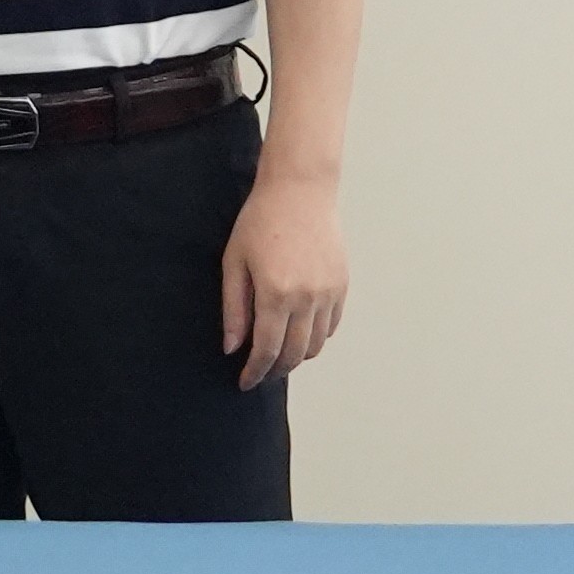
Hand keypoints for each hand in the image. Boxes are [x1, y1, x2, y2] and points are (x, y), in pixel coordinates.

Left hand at [222, 170, 350, 389]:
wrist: (300, 191)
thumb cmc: (260, 221)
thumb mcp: (235, 262)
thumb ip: (234, 308)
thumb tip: (232, 347)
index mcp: (276, 294)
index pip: (267, 350)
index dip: (255, 372)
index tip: (245, 382)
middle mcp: (307, 299)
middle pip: (294, 354)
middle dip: (275, 371)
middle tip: (260, 375)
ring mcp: (328, 293)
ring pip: (315, 344)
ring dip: (297, 357)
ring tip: (279, 357)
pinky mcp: (341, 285)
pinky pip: (330, 326)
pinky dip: (315, 337)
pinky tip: (299, 334)